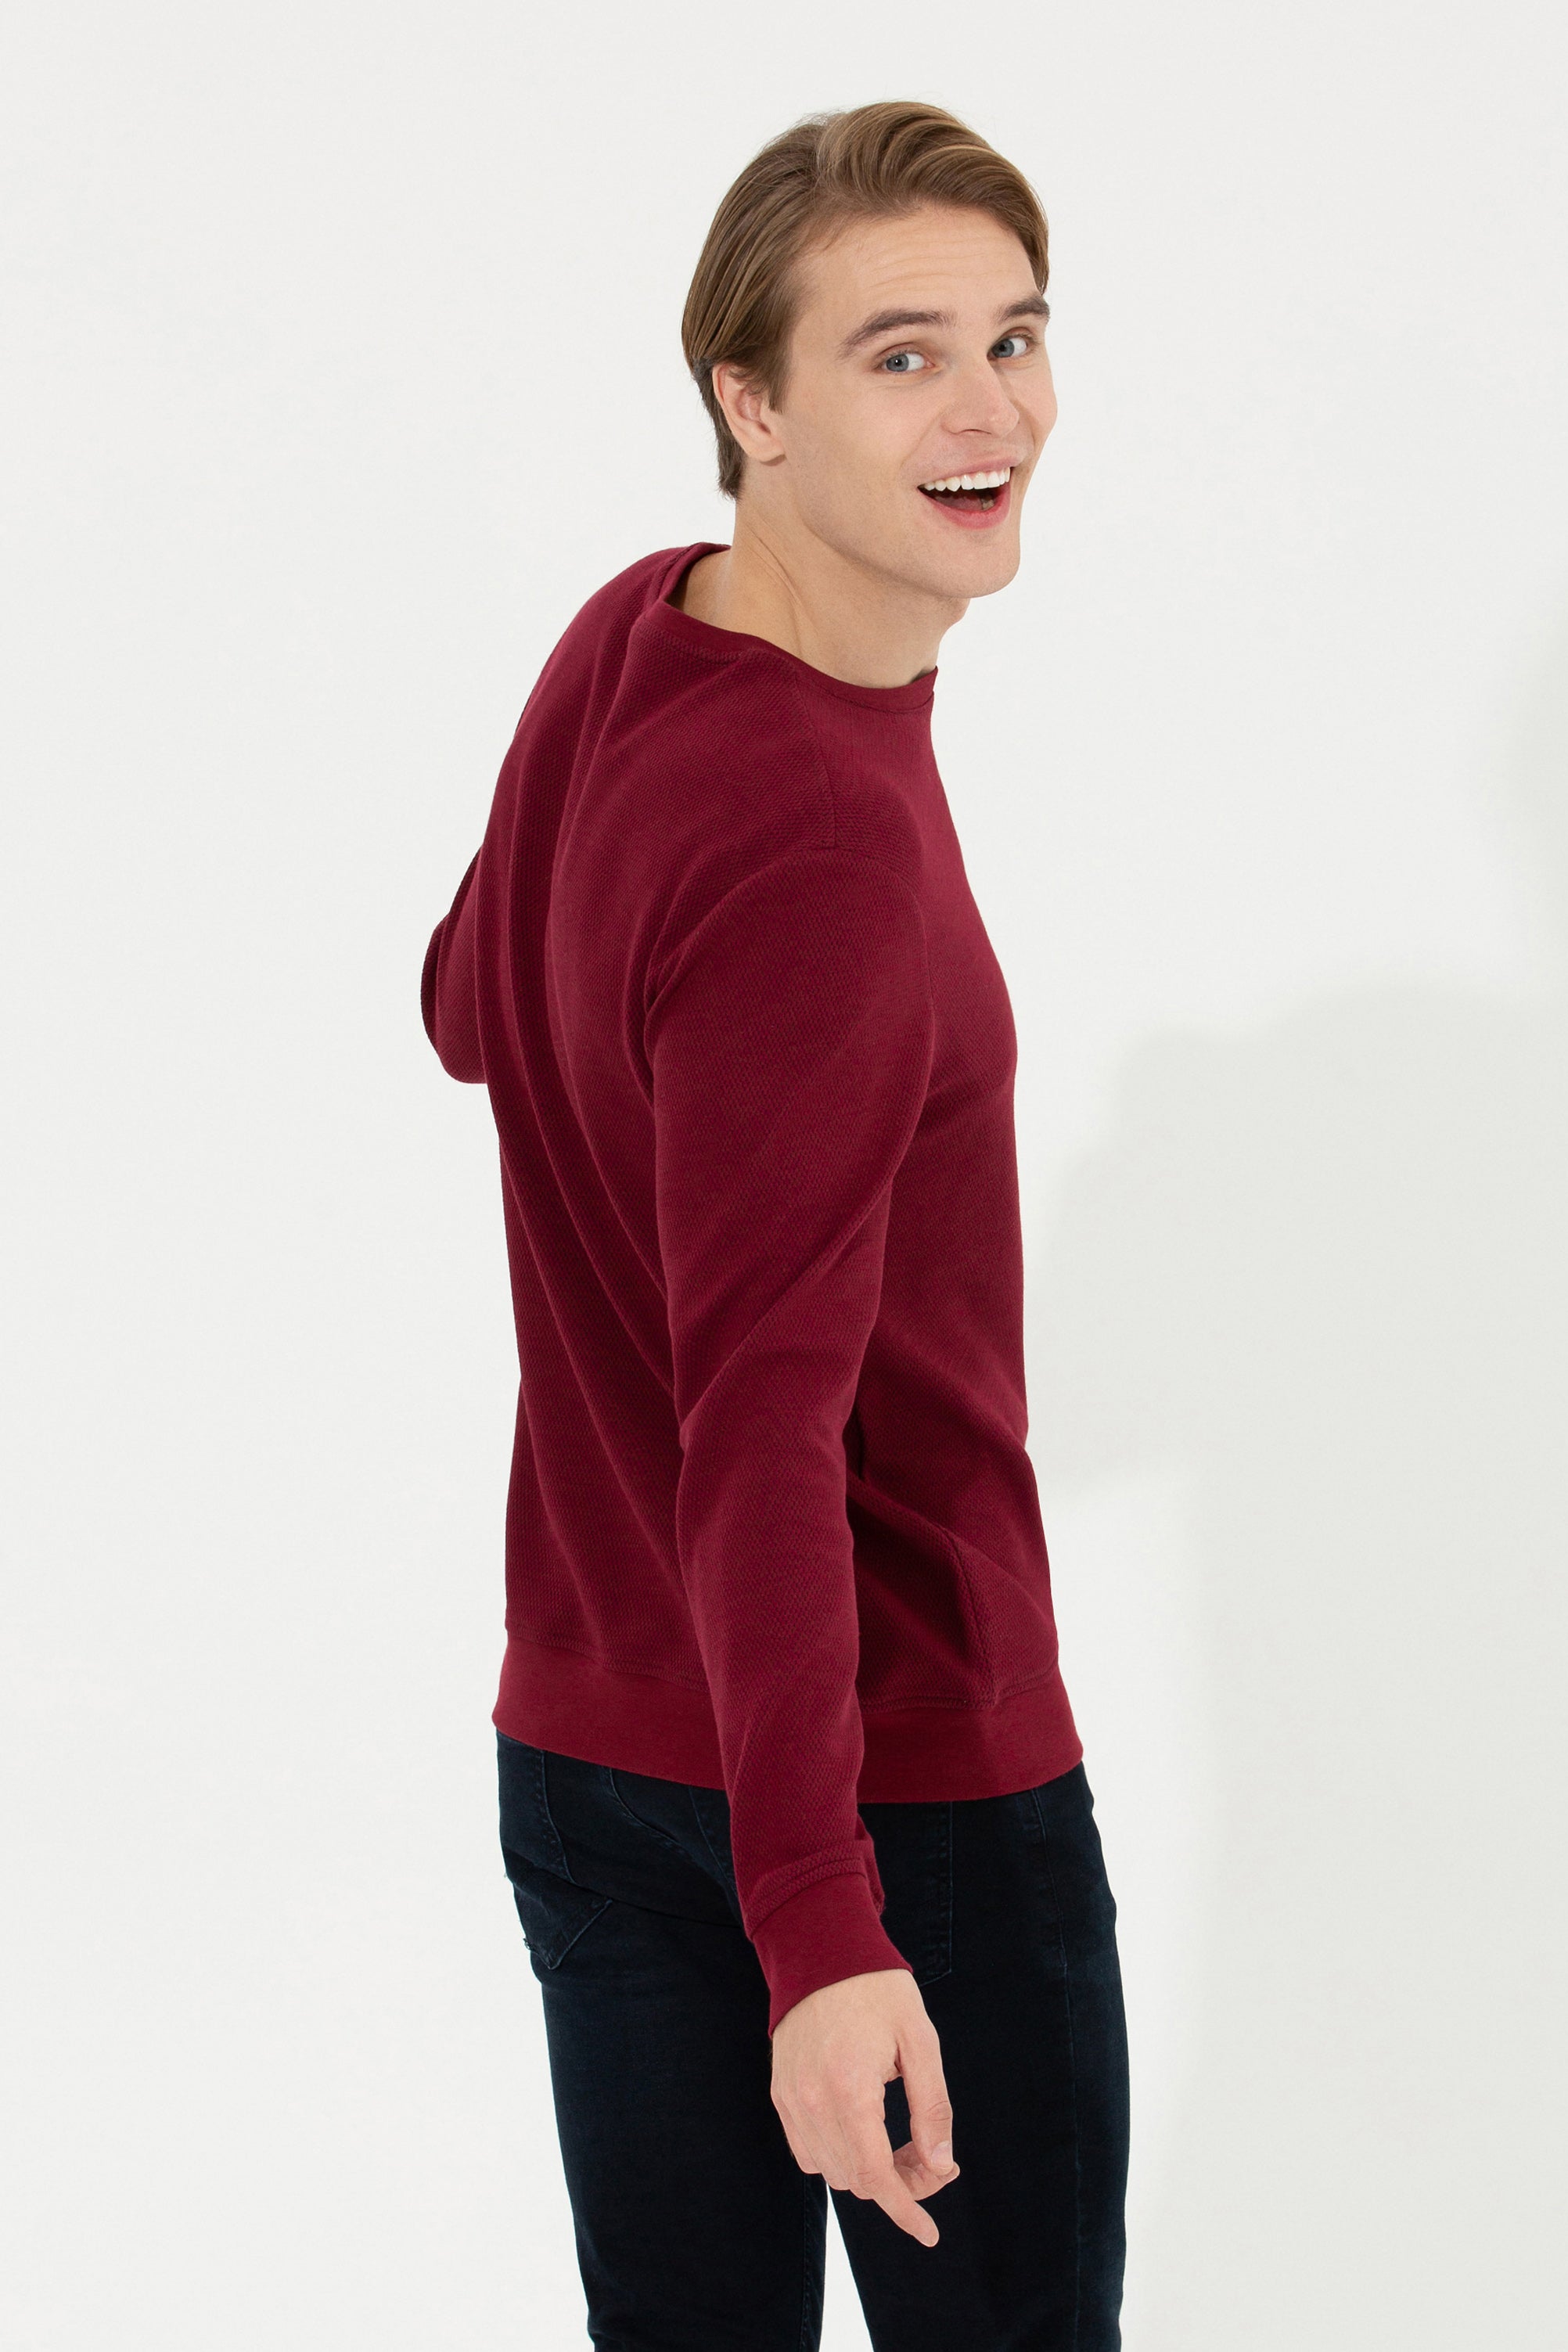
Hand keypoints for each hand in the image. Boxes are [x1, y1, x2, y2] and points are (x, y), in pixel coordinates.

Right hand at [770, 1968, 959, 2246]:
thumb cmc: (877, 1990)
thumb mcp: (921, 2041)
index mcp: (850, 2090)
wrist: (821, 1949)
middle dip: (900, 2184)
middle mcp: (812, 2102)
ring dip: (870, 2172)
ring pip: (831, 2171)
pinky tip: (865, 2132)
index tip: (929, 2233)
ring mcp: (790, 2100)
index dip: (906, 2210)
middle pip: (856, 2180)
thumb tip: (940, 2167)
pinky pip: (808, 2151)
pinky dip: (838, 2156)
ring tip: (903, 2143)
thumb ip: (932, 2109)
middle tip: (932, 2158)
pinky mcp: (780, 2094)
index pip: (877, 2177)